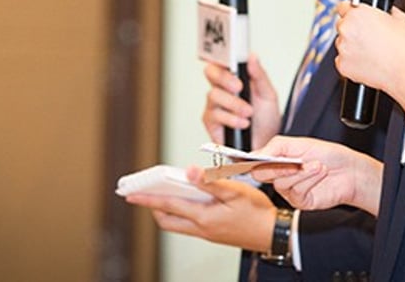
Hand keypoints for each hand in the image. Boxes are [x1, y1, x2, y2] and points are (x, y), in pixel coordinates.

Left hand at [125, 166, 275, 251]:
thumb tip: (190, 171)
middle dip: (153, 208)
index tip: (131, 195)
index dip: (148, 199)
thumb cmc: (256, 212)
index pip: (168, 206)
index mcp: (203, 217)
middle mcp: (201, 228)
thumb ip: (210, 181)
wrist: (273, 233)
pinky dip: (183, 212)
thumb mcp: (234, 191)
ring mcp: (208, 233)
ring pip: (178, 224)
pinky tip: (189, 200)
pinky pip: (191, 224)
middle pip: (167, 221)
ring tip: (164, 194)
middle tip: (144, 196)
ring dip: (168, 210)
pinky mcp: (215, 233)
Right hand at [202, 53, 280, 148]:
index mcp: (234, 78)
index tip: (231, 62)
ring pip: (214, 95)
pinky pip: (214, 115)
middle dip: (224, 79)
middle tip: (239, 87)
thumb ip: (259, 75)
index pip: (221, 60)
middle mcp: (222, 89)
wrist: (266, 143)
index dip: (221, 58)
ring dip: (233, 104)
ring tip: (248, 113)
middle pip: (210, 73)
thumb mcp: (268, 94)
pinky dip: (230, 119)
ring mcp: (214, 105)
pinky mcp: (211, 123)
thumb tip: (252, 57)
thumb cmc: (265, 119)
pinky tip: (242, 123)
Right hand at [251, 136, 382, 216]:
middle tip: (291, 160)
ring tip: (316, 164)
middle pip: (261, 174)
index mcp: (277, 160)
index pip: (254, 162)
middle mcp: (280, 175)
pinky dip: (308, 179)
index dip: (245, 161)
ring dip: (300, 171)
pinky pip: (295, 191)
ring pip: (280, 183)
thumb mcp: (300, 143)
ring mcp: (289, 190)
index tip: (240, 159)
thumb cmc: (328, 155)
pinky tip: (319, 173)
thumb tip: (254, 154)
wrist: (350, 171)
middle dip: (275, 166)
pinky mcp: (300, 201)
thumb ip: (275, 147)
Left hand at [334, 3, 404, 101]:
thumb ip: (385, 11)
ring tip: (371, 51)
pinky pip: (343, 60)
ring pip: (342, 43)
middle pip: (342, 25)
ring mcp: (342, 48)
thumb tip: (383, 11)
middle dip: (353, 30)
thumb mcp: (399, 18)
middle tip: (368, 37)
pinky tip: (368, 61)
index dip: (351, 11)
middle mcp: (346, 29)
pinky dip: (352, 61)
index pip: (343, 6)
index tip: (356, 16)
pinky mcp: (342, 65)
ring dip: (351, 46)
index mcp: (357, 14)